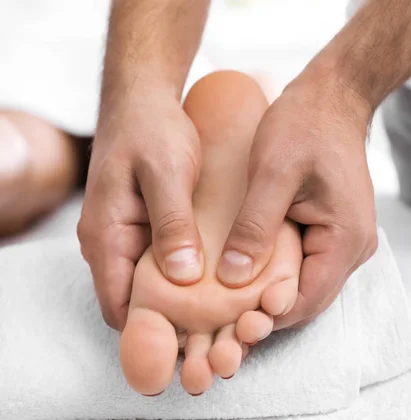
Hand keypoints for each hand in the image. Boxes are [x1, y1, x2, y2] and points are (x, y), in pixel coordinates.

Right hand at [78, 89, 203, 330]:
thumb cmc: (151, 130)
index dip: (153, 333)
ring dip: (181, 301)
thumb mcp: (166, 173)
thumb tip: (182, 276)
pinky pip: (157, 264)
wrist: (143, 100)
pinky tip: (216, 279)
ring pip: (148, 286)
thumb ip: (171, 224)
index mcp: (105, 237)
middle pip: (136, 303)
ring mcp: (124, 237)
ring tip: (225, 311)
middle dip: (174, 321)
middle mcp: (109, 244)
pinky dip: (182, 277)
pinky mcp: (142, 228)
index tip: (196, 344)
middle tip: (220, 333)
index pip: (120, 308)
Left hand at [216, 71, 377, 329]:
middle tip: (217, 320)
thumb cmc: (305, 125)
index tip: (222, 322)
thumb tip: (232, 278)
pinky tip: (244, 274)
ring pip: (303, 287)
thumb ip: (255, 227)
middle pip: (305, 301)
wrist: (332, 99)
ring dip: (267, 297)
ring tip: (224, 303)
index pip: (304, 301)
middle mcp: (354, 249)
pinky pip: (304, 267)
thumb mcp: (273, 171)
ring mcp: (345, 243)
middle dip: (263, 313)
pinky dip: (274, 276)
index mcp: (346, 239)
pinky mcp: (332, 233)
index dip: (263, 317)